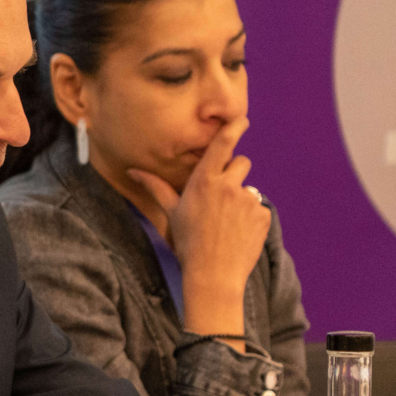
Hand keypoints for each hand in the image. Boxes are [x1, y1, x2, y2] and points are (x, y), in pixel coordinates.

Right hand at [129, 117, 270, 340]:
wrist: (213, 276)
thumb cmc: (186, 243)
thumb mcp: (170, 213)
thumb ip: (155, 187)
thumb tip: (132, 171)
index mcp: (205, 181)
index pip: (224, 144)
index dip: (235, 128)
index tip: (243, 119)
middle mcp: (229, 186)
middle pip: (241, 163)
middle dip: (234, 173)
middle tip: (220, 196)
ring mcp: (248, 200)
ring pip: (248, 189)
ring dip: (240, 199)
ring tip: (226, 224)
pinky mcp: (263, 216)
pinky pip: (259, 209)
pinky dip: (251, 218)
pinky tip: (237, 234)